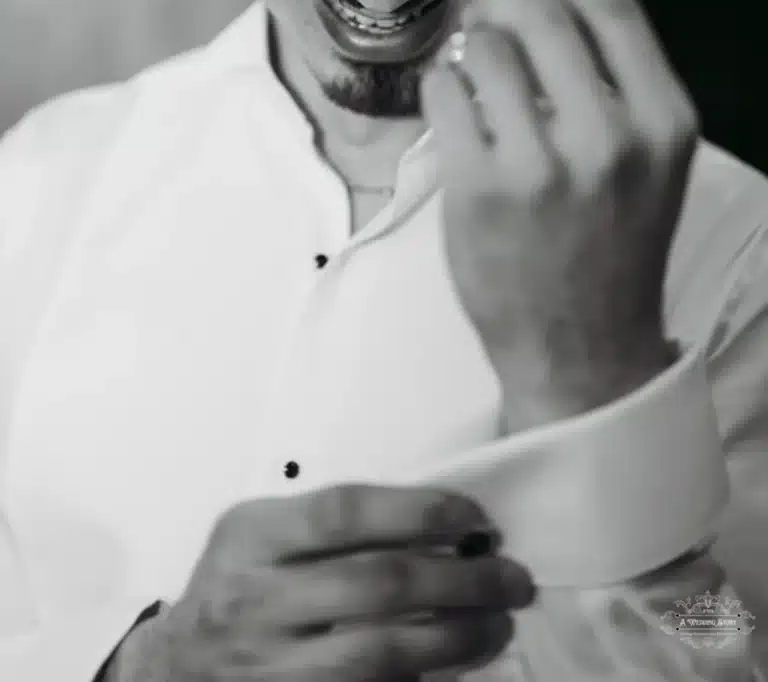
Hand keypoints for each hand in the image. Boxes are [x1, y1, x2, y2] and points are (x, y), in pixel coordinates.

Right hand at [110, 484, 534, 680]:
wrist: (175, 669)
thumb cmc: (235, 584)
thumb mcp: (259, 533)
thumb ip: (328, 524)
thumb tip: (440, 524)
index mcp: (252, 536)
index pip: (343, 512)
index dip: (418, 511)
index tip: (475, 519)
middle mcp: (255, 601)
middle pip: (375, 585)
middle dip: (459, 581)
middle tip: (513, 577)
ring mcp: (270, 667)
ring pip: (380, 656)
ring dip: (457, 641)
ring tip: (499, 624)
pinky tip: (460, 669)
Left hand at [422, 0, 696, 429]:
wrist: (582, 348)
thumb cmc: (608, 250)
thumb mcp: (648, 165)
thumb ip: (615, 88)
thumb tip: (543, 6)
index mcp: (663, 122)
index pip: (613, 7)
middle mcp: (611, 137)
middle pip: (542, 15)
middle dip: (501, 1)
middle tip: (482, 16)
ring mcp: (544, 164)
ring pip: (485, 50)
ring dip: (468, 47)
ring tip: (468, 73)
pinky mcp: (481, 187)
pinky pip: (445, 93)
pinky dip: (441, 88)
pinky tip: (452, 110)